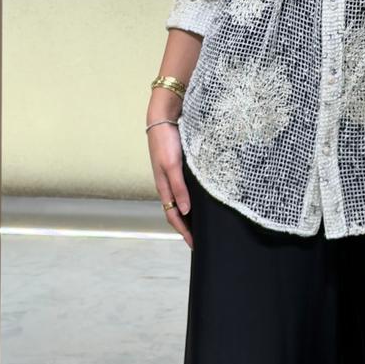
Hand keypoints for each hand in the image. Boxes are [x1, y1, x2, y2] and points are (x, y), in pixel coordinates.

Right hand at [146, 117, 192, 247]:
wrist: (162, 119)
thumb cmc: (165, 142)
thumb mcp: (173, 166)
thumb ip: (179, 188)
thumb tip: (185, 212)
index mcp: (163, 187)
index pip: (173, 217)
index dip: (183, 232)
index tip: (195, 244)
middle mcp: (167, 185)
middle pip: (176, 212)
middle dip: (186, 227)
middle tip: (200, 237)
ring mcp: (172, 177)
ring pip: (180, 201)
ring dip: (189, 214)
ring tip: (201, 223)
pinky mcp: (177, 168)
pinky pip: (184, 189)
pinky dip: (191, 199)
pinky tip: (201, 199)